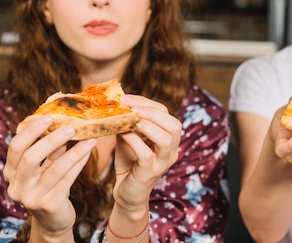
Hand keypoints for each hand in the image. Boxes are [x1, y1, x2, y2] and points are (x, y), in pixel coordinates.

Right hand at [4, 116, 96, 237]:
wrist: (53, 218)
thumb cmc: (49, 184)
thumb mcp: (43, 165)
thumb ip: (47, 146)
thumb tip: (59, 116)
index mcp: (11, 172)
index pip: (15, 147)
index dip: (30, 131)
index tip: (48, 117)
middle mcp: (17, 186)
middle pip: (30, 158)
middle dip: (50, 140)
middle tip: (70, 127)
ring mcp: (31, 197)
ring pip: (54, 169)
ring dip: (73, 151)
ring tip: (89, 138)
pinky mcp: (49, 205)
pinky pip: (68, 179)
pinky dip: (79, 163)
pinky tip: (89, 151)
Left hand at [111, 95, 181, 212]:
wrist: (127, 194)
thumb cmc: (129, 164)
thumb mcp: (129, 139)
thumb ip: (128, 123)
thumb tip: (117, 104)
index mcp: (170, 139)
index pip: (166, 114)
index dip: (147, 103)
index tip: (126, 98)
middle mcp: (172, 151)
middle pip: (175, 125)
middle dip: (151, 112)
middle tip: (129, 107)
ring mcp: (163, 163)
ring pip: (166, 139)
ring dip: (147, 125)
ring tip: (129, 119)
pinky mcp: (150, 173)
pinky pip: (146, 154)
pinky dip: (134, 141)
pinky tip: (122, 134)